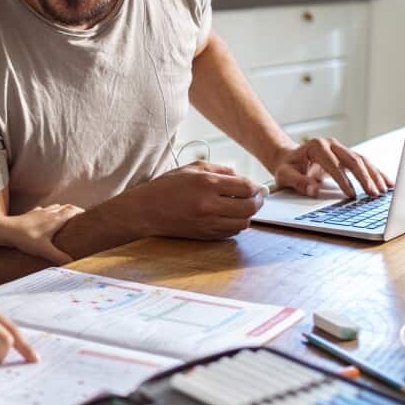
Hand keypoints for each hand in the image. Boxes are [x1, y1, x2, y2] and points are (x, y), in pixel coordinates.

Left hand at [0, 204, 84, 263]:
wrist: (5, 230)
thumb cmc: (25, 238)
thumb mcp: (44, 250)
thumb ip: (59, 257)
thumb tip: (72, 263)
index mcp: (56, 219)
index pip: (73, 210)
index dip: (82, 212)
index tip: (89, 217)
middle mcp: (49, 212)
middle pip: (66, 207)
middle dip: (75, 211)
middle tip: (80, 219)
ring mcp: (39, 212)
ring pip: (55, 207)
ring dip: (62, 210)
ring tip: (65, 219)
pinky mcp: (30, 214)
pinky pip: (43, 210)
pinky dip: (48, 212)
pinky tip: (45, 218)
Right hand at [131, 160, 263, 239]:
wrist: (145, 211)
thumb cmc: (166, 187)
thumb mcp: (192, 168)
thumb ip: (219, 169)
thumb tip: (241, 176)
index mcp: (207, 184)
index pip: (245, 187)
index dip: (256, 187)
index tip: (257, 187)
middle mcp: (209, 205)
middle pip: (249, 207)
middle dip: (258, 201)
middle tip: (258, 197)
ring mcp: (208, 223)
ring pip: (243, 223)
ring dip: (248, 215)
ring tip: (244, 207)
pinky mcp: (205, 235)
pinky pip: (231, 232)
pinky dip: (237, 224)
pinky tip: (232, 216)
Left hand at [270, 137, 393, 197]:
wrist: (289, 158)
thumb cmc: (287, 167)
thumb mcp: (285, 175)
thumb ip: (298, 182)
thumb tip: (314, 191)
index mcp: (316, 146)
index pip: (333, 164)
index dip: (343, 180)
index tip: (352, 195)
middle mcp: (331, 144)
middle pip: (352, 160)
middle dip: (364, 177)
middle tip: (373, 193)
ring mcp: (341, 149)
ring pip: (362, 161)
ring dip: (374, 176)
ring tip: (383, 191)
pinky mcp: (347, 156)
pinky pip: (364, 164)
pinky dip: (376, 173)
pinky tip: (387, 183)